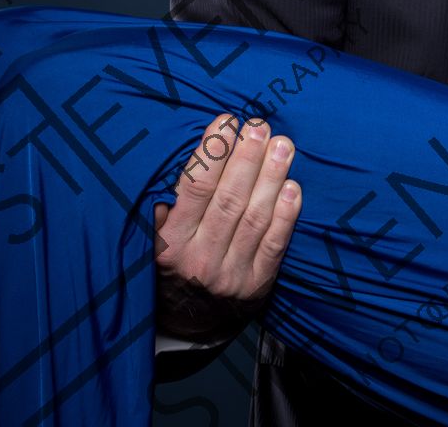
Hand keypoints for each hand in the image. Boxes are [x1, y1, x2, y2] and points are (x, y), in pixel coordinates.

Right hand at [154, 113, 301, 339]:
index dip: (213, 153)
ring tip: (283, 146)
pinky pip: (274, 244)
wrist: (188, 325)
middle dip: (247, 158)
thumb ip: (166, 208)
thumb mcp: (153, 243)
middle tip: (260, 126)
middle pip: (229, 200)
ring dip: (271, 178)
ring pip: (254, 218)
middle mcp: (200, 259)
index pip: (195, 189)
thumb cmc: (173, 267)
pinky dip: (286, 215)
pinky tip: (293, 186)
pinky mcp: (257, 284)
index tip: (226, 121)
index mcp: (170, 244)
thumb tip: (188, 161)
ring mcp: (231, 274)